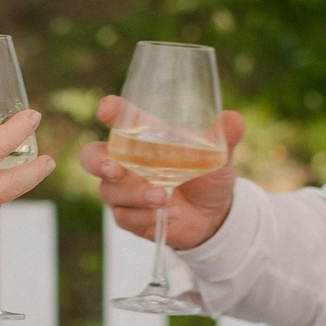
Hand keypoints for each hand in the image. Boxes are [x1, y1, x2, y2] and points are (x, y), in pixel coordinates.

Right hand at [80, 101, 244, 251]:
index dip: (110, 111)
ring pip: (109, 191)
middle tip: (114, 168)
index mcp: (142, 136)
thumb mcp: (218, 155)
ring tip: (164, 196)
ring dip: (135, 194)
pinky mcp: (129, 215)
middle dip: (98, 162)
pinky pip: (125, 217)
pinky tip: (171, 214)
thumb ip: (223, 137)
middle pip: (91, 157)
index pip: (119, 118)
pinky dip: (147, 216)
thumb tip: (233, 119)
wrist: (213, 215)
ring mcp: (123, 190)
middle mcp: (125, 161)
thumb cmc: (208, 174)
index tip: (107, 108)